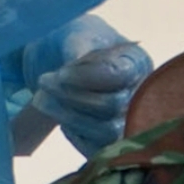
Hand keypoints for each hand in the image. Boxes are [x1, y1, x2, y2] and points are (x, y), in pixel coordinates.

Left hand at [16, 16, 153, 157]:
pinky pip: (98, 149)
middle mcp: (140, 93)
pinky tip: (62, 118)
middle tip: (43, 82)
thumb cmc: (75, 43)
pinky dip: (75, 135)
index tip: (60, 73)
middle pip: (113, 105)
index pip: (120, 74)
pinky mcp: (113, 140)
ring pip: (107, 132)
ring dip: (70, 117)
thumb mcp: (75, 34)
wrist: (64, 59)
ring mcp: (129, 119)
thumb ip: (78, 47)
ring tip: (42, 100)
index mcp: (136, 61)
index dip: (88, 77)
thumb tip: (74, 64)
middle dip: (73, 96)